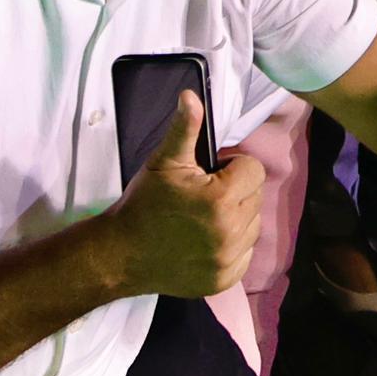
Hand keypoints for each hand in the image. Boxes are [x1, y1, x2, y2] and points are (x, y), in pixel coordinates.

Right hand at [108, 93, 266, 296]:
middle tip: (205, 195)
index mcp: (221, 199)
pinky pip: (246, 254)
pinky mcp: (224, 280)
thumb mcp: (163, 161)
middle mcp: (230, 232)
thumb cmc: (144, 203)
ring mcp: (228, 260)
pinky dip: (233, 246)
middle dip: (236, 191)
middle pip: (256, 197)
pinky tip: (207, 240)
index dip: (232, 167)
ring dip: (237, 217)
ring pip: (253, 225)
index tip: (209, 174)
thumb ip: (185, 128)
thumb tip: (192, 95)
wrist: (121, 254)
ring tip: (206, 217)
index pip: (254, 170)